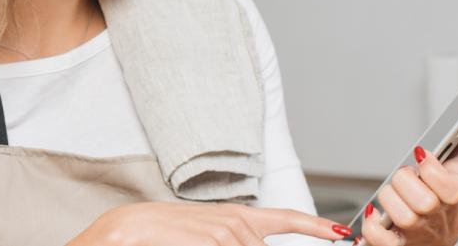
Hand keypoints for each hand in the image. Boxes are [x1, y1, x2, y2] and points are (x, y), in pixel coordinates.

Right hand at [67, 201, 352, 245]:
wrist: (118, 234)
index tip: (339, 234)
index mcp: (229, 218)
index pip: (281, 219)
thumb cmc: (150, 238)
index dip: (313, 226)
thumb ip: (223, 237)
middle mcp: (232, 223)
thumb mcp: (193, 235)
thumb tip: (247, 240)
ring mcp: (224, 234)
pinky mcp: (214, 240)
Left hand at [360, 89, 457, 245]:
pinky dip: (373, 229)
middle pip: (421, 200)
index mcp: (454, 194)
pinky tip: (375, 217)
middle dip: (405, 181)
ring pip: (400, 215)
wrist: (435, 240)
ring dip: (388, 200)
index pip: (448, 187)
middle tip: (405, 177)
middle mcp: (438, 217)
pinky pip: (380, 240)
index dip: (432, 171)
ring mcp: (418, 233)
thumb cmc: (446, 197)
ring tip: (392, 196)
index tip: (421, 154)